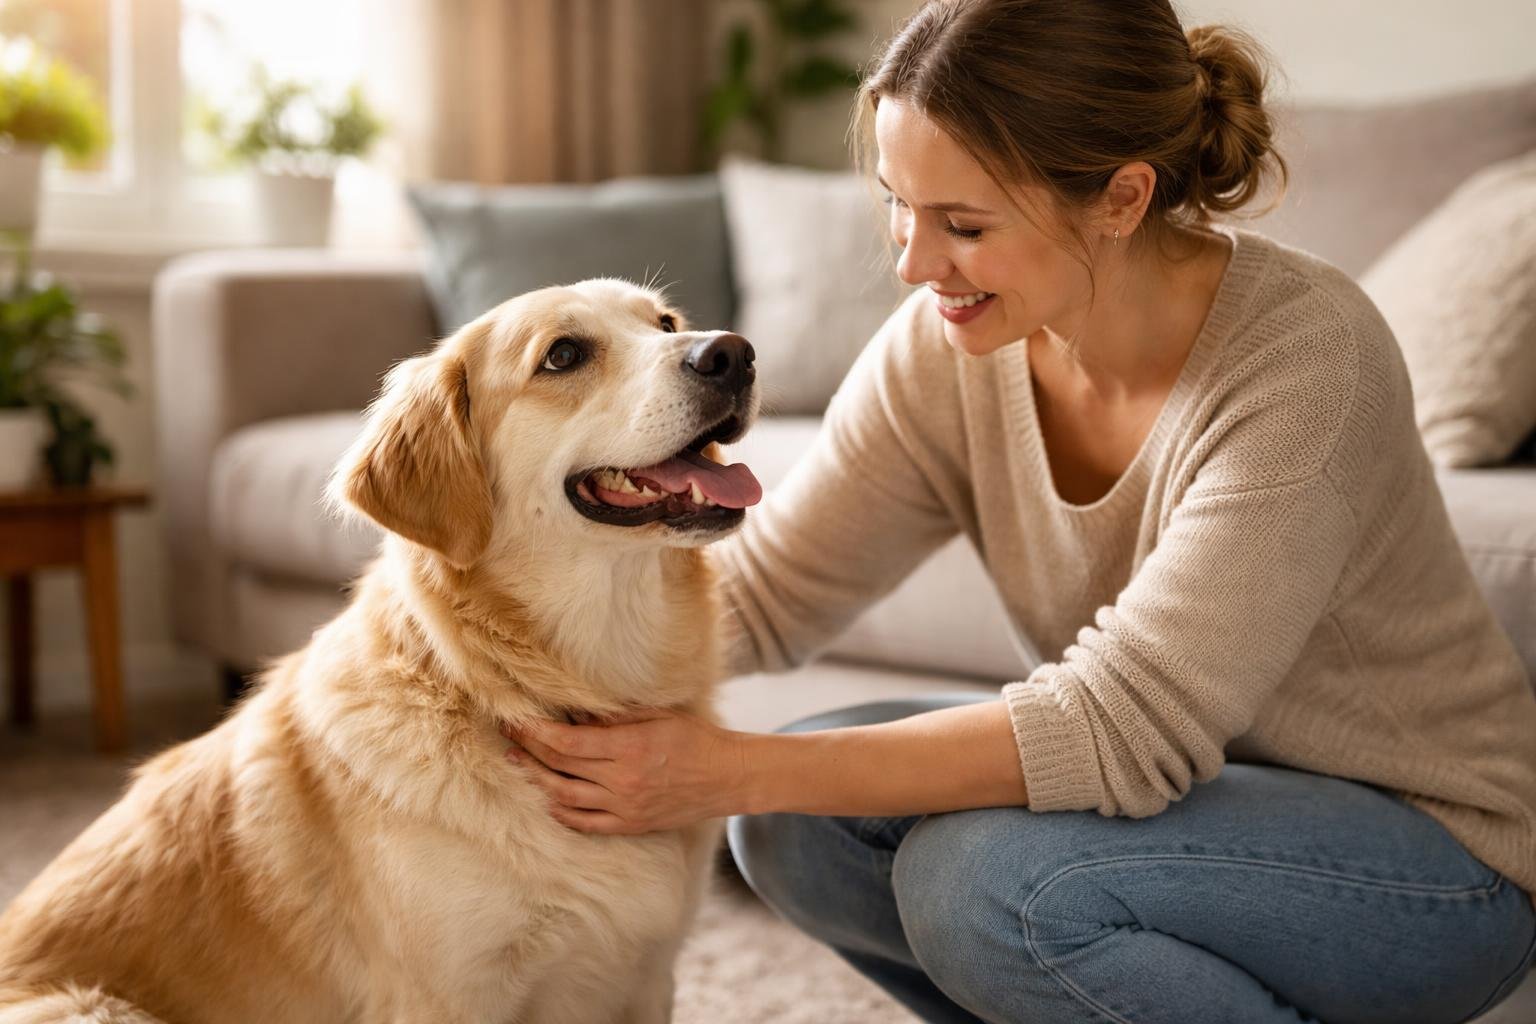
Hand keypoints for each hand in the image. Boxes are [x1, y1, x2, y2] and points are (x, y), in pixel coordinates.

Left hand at [502, 707, 751, 834]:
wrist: (727, 777)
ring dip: (536, 780)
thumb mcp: (659, 715)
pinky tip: (547, 798)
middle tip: (508, 736)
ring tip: (518, 763)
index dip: (536, 731)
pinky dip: (561, 811)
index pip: (567, 741)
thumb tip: (576, 710)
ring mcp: (624, 807)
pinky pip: (585, 822)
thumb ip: (616, 715)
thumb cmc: (696, 738)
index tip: (516, 719)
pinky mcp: (630, 824)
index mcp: (629, 748)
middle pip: (560, 767)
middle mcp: (622, 780)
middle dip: (529, 749)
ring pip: (564, 797)